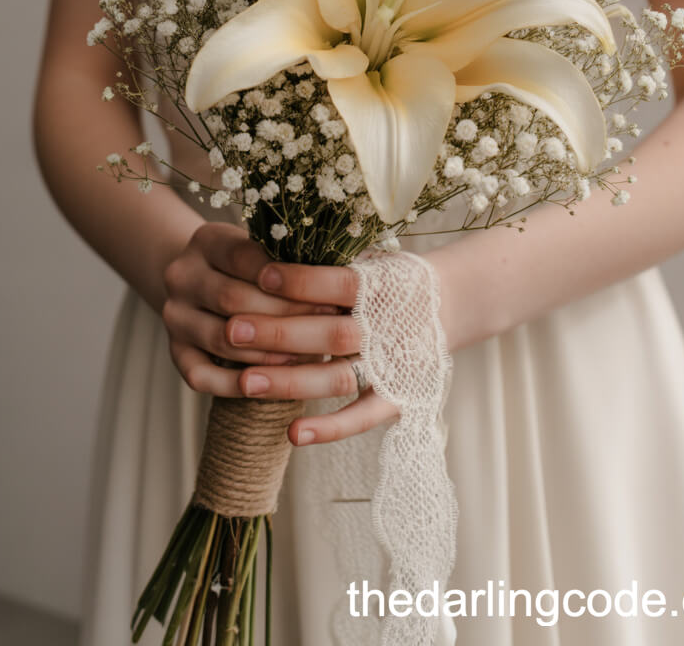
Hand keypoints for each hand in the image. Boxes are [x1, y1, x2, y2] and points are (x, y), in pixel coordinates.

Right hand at [162, 221, 339, 397]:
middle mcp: (182, 275)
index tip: (330, 294)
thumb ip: (291, 258)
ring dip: (268, 352)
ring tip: (310, 358)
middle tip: (328, 328)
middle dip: (286, 316)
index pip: (246, 256)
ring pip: (221, 339)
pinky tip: (273, 385)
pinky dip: (238, 384)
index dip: (288, 278)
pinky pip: (203, 376)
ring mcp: (174, 316)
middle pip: (233, 298)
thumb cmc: (255, 266)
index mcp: (207, 241)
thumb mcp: (266, 248)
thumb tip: (343, 276)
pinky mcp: (175, 352)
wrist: (205, 283)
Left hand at [222, 251, 400, 446]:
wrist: (450, 304)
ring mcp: (396, 365)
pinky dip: (330, 429)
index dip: (301, 281)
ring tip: (244, 382)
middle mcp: (393, 327)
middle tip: (233, 330)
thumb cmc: (391, 277)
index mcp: (387, 285)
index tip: (259, 275)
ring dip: (291, 382)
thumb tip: (271, 250)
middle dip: (280, 333)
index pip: (341, 284)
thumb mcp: (372, 257)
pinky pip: (363, 417)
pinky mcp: (399, 398)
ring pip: (340, 378)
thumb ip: (332, 260)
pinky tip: (291, 433)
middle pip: (332, 334)